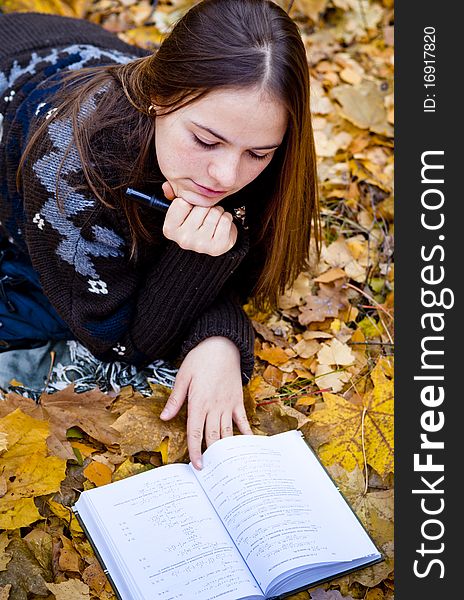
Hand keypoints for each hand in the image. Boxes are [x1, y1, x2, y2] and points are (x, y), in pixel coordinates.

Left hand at [159, 336, 252, 468]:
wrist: (222, 345)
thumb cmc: (199, 359)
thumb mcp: (182, 377)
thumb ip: (175, 400)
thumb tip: (164, 418)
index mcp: (198, 402)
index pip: (196, 432)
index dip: (196, 451)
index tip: (197, 466)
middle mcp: (214, 406)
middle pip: (212, 436)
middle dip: (211, 455)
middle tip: (211, 471)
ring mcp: (228, 404)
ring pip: (227, 432)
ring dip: (226, 449)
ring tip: (226, 465)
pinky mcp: (237, 400)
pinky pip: (242, 421)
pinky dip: (245, 434)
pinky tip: (246, 446)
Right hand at [161, 181, 237, 255]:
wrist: (214, 243)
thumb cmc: (198, 225)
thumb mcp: (183, 210)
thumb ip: (174, 195)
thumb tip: (167, 186)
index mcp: (170, 229)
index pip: (182, 202)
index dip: (190, 201)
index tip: (192, 208)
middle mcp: (183, 239)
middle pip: (200, 206)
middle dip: (206, 206)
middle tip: (204, 215)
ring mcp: (200, 244)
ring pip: (214, 212)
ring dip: (217, 212)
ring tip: (213, 220)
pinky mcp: (217, 246)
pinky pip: (225, 220)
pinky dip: (226, 219)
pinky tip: (220, 226)